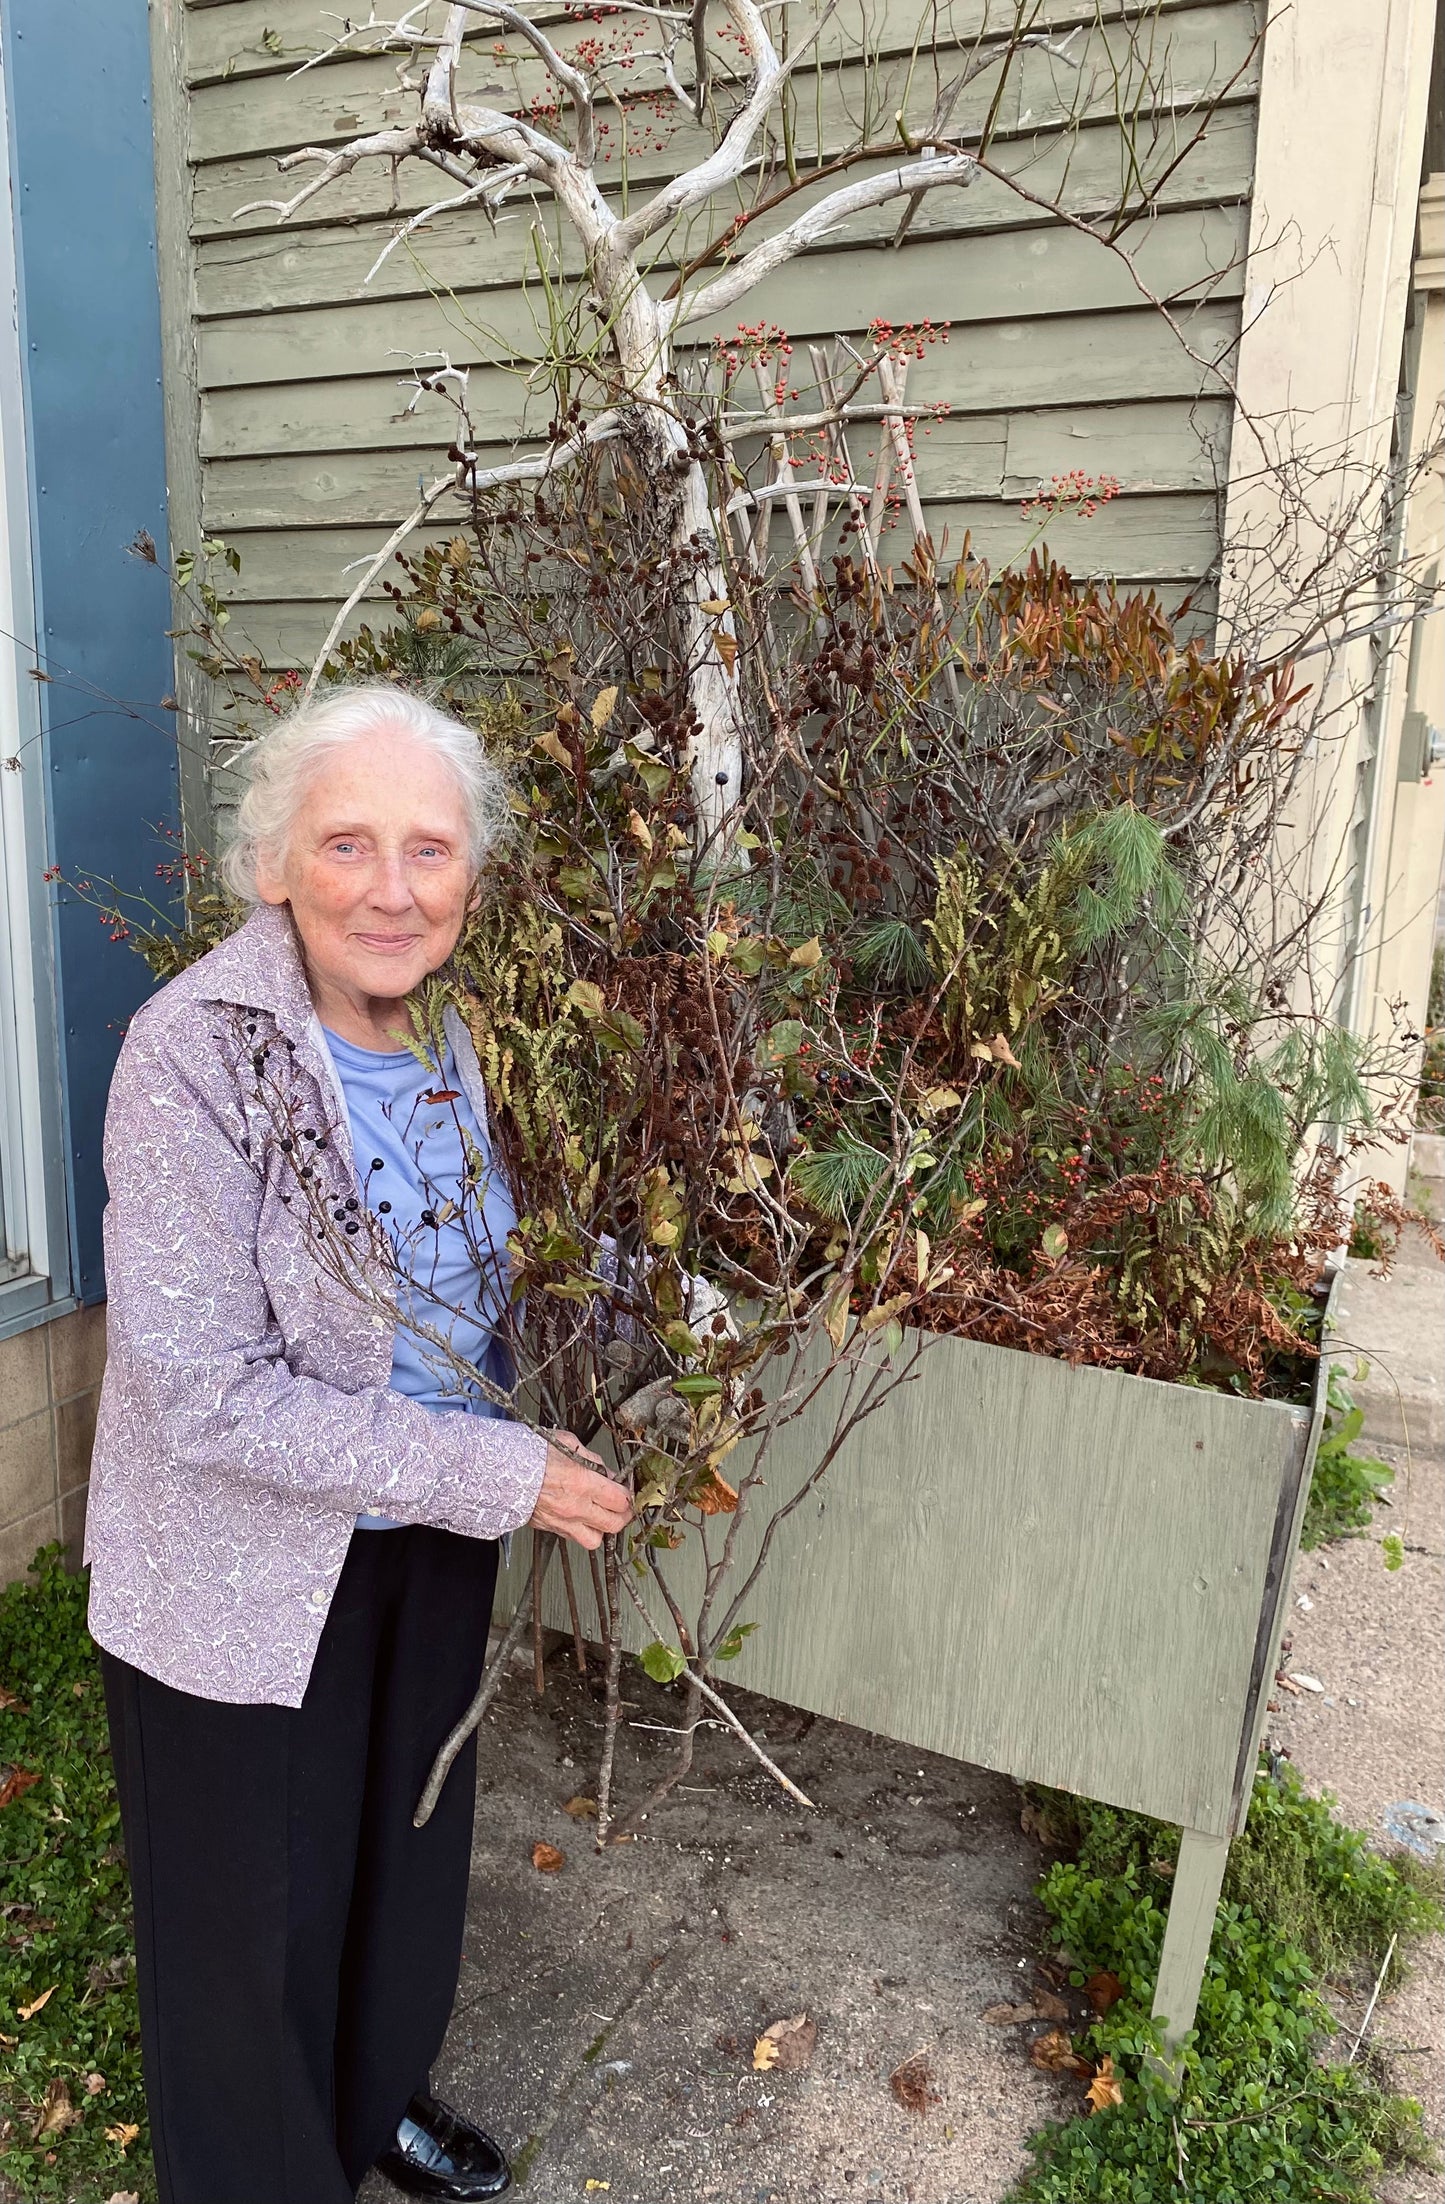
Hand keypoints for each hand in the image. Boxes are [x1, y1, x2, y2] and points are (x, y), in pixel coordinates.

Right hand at [529, 1430, 632, 1549]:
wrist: (499, 1469)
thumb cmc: (529, 1453)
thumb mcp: (568, 1443)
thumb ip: (591, 1459)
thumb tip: (605, 1471)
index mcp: (582, 1482)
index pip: (621, 1500)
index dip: (628, 1496)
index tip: (626, 1490)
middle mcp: (575, 1506)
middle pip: (614, 1524)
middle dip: (622, 1515)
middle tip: (621, 1506)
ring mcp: (561, 1521)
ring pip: (595, 1539)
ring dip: (602, 1529)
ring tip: (601, 1516)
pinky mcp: (548, 1527)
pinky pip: (572, 1537)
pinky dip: (580, 1530)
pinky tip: (578, 1516)